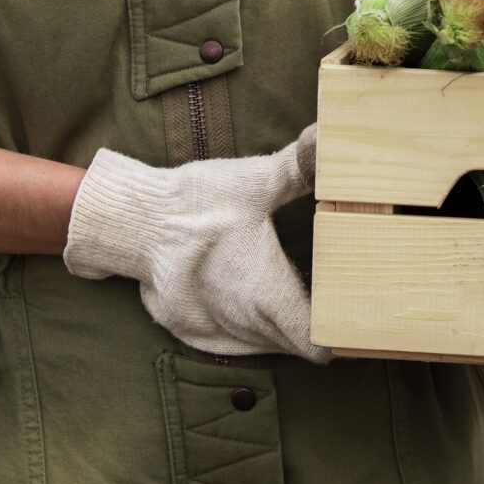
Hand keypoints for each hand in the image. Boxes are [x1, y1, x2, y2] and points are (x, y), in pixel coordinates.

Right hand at [63, 123, 331, 362]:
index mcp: (267, 294)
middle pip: (296, 345)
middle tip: (330, 295)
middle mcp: (245, 325)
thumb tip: (328, 137)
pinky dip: (251, 329)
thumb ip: (300, 168)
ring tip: (294, 295)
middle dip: (314, 327)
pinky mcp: (194, 333)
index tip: (350, 312)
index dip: (339, 333)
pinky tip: (251, 298)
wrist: (134, 222)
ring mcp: (217, 334)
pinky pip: (237, 343)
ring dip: (283, 329)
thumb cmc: (196, 204)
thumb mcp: (253, 181)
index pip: (318, 343)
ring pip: (267, 346)